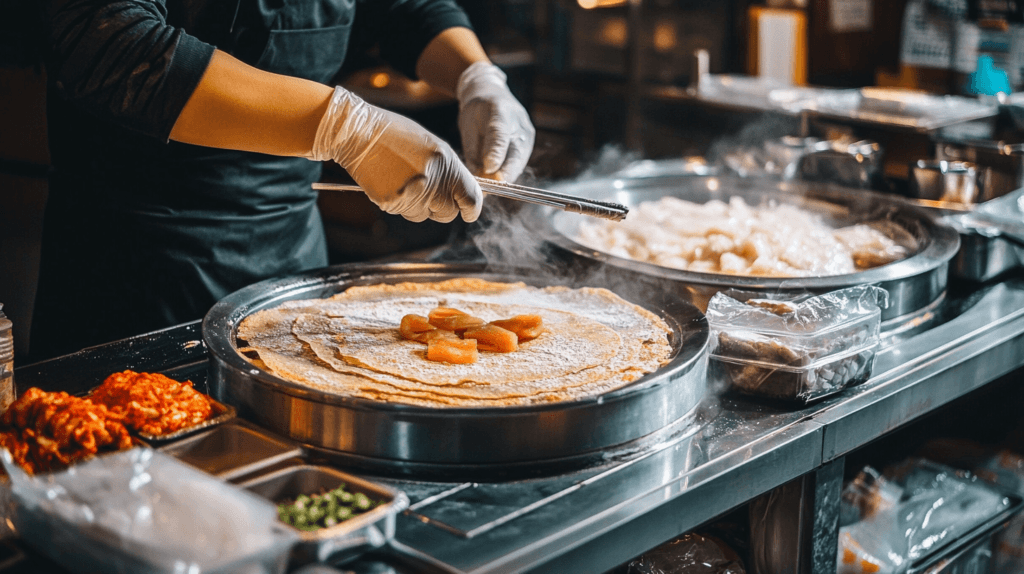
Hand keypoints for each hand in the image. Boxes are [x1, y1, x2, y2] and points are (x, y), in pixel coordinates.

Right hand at [308, 86, 482, 222]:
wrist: (358, 132)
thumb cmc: (395, 135)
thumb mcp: (432, 146)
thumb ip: (450, 171)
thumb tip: (462, 193)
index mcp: (446, 162)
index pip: (471, 197)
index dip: (472, 209)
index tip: (469, 213)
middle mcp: (432, 180)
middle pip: (448, 212)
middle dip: (442, 208)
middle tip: (429, 193)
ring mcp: (411, 193)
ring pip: (424, 216)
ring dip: (419, 206)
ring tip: (405, 182)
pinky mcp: (391, 202)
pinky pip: (404, 213)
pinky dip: (400, 204)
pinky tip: (392, 183)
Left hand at [456, 62, 534, 181]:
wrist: (493, 96)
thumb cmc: (477, 110)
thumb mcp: (468, 124)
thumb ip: (473, 149)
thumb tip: (476, 175)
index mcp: (500, 110)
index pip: (499, 134)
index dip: (495, 153)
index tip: (489, 168)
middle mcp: (519, 124)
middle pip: (516, 154)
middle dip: (504, 174)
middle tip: (490, 188)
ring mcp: (526, 136)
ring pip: (518, 162)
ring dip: (505, 177)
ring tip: (489, 188)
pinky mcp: (527, 145)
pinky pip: (517, 164)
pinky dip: (506, 175)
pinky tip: (494, 182)